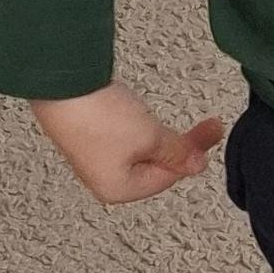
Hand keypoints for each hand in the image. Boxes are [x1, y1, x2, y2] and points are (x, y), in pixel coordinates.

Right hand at [31, 80, 224, 206]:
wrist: (63, 84)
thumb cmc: (95, 117)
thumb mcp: (151, 137)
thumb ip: (177, 153)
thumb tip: (196, 164)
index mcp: (116, 188)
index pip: (167, 178)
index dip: (192, 155)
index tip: (210, 134)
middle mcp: (101, 176)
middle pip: (154, 164)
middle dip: (177, 145)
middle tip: (203, 127)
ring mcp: (92, 153)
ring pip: (139, 147)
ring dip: (158, 133)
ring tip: (163, 118)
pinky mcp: (86, 129)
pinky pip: (123, 133)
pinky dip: (137, 124)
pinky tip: (139, 112)